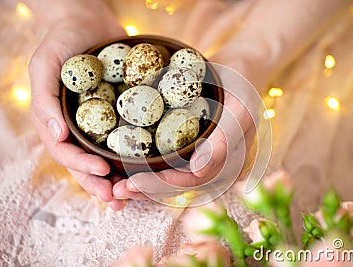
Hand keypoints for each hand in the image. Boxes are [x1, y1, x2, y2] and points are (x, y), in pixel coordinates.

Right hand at [28, 0, 126, 209]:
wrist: (88, 21)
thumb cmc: (62, 41)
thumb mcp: (45, 65)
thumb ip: (45, 100)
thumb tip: (57, 136)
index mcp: (58, 123)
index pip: (66, 153)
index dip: (81, 168)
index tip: (102, 173)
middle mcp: (80, 128)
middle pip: (88, 165)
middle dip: (102, 186)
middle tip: (119, 202)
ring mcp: (101, 124)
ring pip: (109, 158)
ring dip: (120, 179)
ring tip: (135, 196)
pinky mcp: (121, 114)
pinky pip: (128, 137)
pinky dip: (137, 154)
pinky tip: (152, 166)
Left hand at [112, 59, 260, 203]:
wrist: (238, 70)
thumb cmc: (242, 86)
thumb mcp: (240, 109)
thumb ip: (224, 141)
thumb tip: (198, 172)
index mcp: (226, 164)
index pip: (190, 181)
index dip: (161, 185)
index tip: (133, 183)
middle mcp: (210, 165)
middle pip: (174, 184)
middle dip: (144, 189)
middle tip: (114, 190)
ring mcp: (197, 156)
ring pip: (166, 176)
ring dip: (139, 182)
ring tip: (111, 184)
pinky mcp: (185, 144)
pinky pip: (163, 158)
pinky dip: (142, 164)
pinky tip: (119, 163)